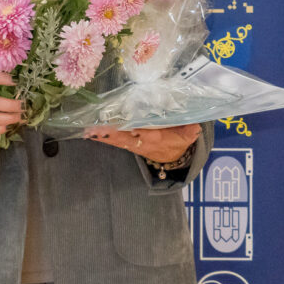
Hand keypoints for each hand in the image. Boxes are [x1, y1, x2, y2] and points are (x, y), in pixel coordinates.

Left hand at [85, 124, 200, 162]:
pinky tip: (89, 133)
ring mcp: (133, 144)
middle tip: (94, 129)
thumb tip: (195, 125)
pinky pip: (114, 141)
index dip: (131, 130)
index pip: (143, 134)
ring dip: (102, 136)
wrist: (174, 158)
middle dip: (110, 133)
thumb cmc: (179, 141)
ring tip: (88, 131)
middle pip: (124, 137)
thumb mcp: (187, 136)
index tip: (120, 126)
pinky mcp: (128, 144)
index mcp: (156, 138)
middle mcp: (142, 141)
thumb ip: (190, 130)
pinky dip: (102, 137)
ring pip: (116, 140)